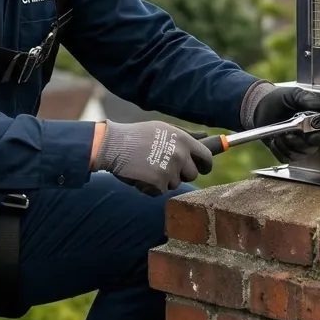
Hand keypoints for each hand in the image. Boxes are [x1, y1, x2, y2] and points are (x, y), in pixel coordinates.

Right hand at [91, 120, 213, 194]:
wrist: (113, 145)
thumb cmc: (137, 135)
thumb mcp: (163, 128)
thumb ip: (186, 134)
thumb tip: (205, 136)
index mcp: (183, 140)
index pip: (206, 157)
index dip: (205, 165)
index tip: (201, 169)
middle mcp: (180, 155)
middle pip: (193, 175)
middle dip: (182, 174)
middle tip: (165, 167)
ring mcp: (170, 170)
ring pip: (176, 184)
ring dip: (165, 180)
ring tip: (148, 167)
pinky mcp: (159, 183)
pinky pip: (162, 191)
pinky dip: (153, 187)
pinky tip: (142, 175)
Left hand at [250, 84, 319, 160]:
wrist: (260, 106)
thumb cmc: (279, 99)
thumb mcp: (293, 94)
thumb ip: (307, 98)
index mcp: (317, 122)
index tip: (310, 135)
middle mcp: (310, 136)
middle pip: (312, 148)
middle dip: (299, 143)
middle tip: (289, 134)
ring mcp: (299, 146)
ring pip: (299, 155)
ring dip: (286, 145)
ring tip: (279, 134)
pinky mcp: (286, 152)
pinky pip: (285, 158)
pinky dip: (278, 150)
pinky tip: (275, 140)